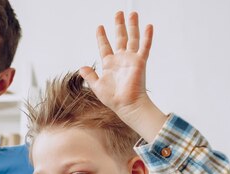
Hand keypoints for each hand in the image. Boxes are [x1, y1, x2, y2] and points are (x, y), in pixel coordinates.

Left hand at [80, 11, 165, 139]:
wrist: (126, 105)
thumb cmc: (113, 99)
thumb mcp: (97, 86)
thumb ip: (90, 76)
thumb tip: (81, 68)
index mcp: (109, 64)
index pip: (105, 46)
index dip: (102, 37)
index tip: (99, 27)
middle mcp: (121, 59)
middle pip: (120, 38)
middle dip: (119, 26)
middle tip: (118, 14)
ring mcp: (131, 59)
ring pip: (132, 39)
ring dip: (132, 26)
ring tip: (132, 14)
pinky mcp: (139, 62)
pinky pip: (144, 47)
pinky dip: (147, 37)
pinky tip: (148, 26)